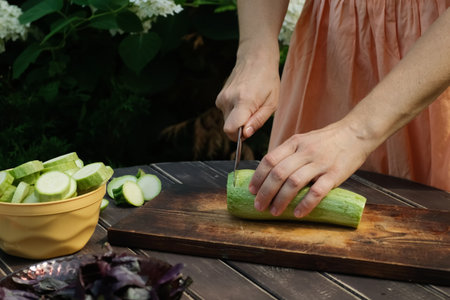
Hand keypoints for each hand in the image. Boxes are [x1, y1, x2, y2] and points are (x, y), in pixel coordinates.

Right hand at [215, 52, 279, 140]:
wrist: (255, 58)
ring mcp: (222, 97)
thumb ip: (258, 121)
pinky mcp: (219, 97)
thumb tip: (245, 135)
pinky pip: (226, 113)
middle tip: (255, 114)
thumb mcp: (272, 103)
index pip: (230, 129)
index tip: (247, 133)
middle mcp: (228, 99)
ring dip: (238, 119)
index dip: (238, 137)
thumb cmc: (268, 80)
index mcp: (243, 101)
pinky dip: (235, 112)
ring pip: (227, 121)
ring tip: (250, 105)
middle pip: (229, 127)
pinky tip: (244, 100)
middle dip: (241, 128)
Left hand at [249, 120, 375, 217]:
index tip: (251, 190)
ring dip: (281, 200)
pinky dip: (305, 204)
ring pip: (294, 183)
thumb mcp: (304, 140)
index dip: (258, 176)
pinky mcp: (335, 174)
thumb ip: (289, 154)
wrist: (356, 133)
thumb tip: (270, 174)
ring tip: (274, 211)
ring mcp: (320, 163)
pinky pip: (317, 191)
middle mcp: (305, 152)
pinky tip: (297, 213)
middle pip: (278, 173)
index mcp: (295, 143)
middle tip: (259, 206)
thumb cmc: (327, 141)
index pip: (270, 159)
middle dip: (265, 192)